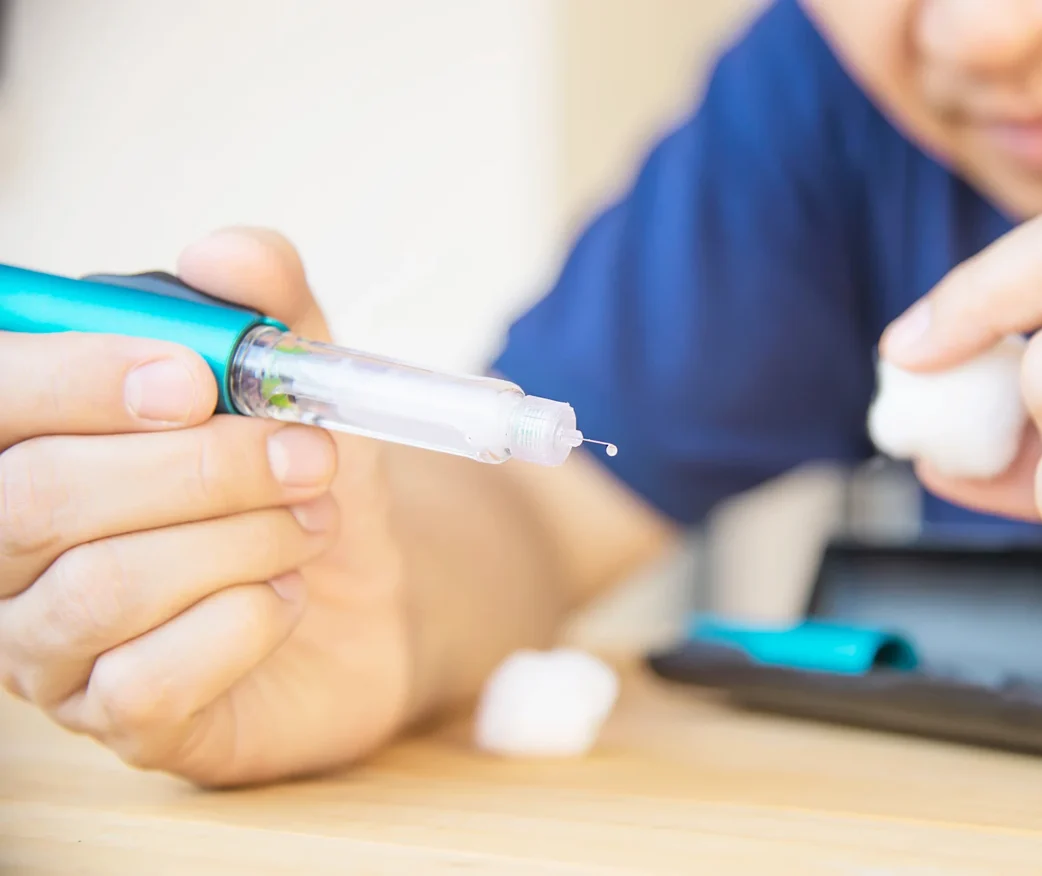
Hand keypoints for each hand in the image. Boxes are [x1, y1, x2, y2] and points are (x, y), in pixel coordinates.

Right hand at [0, 229, 411, 785]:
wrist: (369, 587)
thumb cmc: (299, 475)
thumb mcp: (297, 378)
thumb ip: (265, 307)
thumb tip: (225, 254)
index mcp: (29, 444)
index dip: (74, 381)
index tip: (194, 378)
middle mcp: (9, 552)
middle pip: (36, 502)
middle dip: (196, 468)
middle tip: (303, 452)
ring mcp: (52, 647)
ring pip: (100, 590)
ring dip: (237, 539)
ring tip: (311, 519)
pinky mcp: (121, 721)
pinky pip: (150, 682)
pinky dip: (243, 623)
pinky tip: (286, 596)